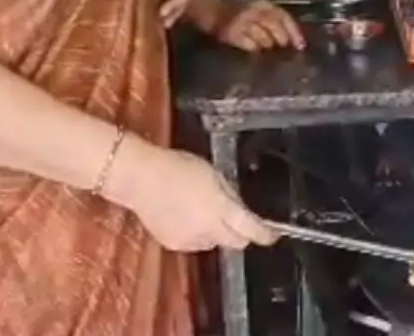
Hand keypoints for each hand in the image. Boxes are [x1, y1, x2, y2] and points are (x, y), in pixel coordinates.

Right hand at [105, 138, 277, 252]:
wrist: (140, 178)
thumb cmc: (178, 167)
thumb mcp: (213, 173)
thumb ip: (230, 195)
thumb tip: (241, 209)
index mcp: (221, 210)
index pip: (251, 230)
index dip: (265, 234)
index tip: (272, 234)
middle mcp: (209, 231)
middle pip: (236, 242)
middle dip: (239, 233)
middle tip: (232, 216)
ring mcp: (191, 241)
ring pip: (214, 243)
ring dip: (215, 232)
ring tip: (199, 210)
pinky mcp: (174, 245)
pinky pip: (194, 243)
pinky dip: (195, 233)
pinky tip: (183, 216)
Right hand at [216, 0, 304, 51]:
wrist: (210, 10)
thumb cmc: (237, 12)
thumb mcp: (256, 9)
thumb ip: (273, 20)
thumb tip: (292, 40)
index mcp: (262, 3)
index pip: (283, 16)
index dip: (294, 31)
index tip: (300, 46)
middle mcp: (253, 10)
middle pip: (275, 28)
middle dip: (281, 40)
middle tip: (280, 48)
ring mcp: (242, 21)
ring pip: (264, 39)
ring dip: (267, 46)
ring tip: (264, 48)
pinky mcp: (231, 33)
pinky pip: (250, 46)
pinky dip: (254, 48)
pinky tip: (252, 48)